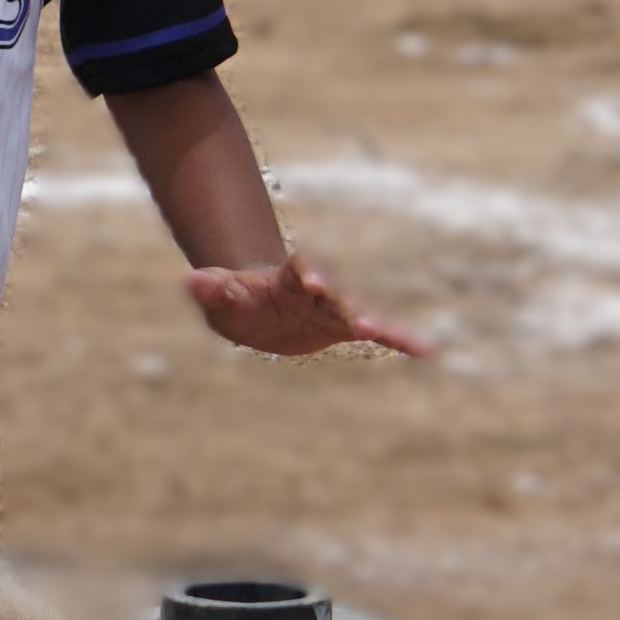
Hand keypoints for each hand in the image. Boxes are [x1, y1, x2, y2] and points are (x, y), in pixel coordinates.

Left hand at [182, 253, 436, 362]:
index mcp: (289, 277)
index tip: (313, 280)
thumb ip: (211, 288)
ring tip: (412, 342)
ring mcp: (337, 307)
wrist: (258, 305)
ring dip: (383, 326)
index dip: (309, 272)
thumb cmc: (237, 298)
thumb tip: (191, 281)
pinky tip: (429, 351)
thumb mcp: (220, 294)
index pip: (302, 268)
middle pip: (339, 292)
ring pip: (365, 313)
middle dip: (349, 304)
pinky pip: (379, 332)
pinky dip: (402, 340)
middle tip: (363, 320)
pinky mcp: (347, 326)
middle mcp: (320, 289)